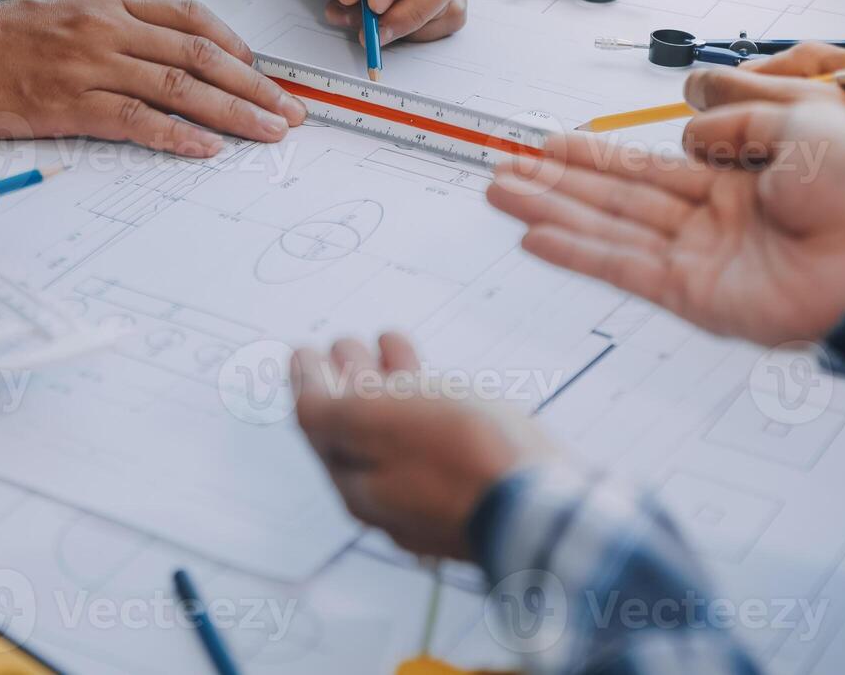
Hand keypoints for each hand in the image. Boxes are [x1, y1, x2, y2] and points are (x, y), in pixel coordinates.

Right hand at [0, 0, 306, 155]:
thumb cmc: (7, 31)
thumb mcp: (74, 1)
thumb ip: (128, 13)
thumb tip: (186, 41)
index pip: (197, 21)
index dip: (244, 52)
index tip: (273, 79)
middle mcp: (111, 25)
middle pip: (202, 56)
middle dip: (256, 87)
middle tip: (292, 113)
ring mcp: (91, 64)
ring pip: (180, 87)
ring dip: (234, 113)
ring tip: (269, 133)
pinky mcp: (70, 103)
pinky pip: (136, 120)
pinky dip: (178, 135)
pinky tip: (208, 149)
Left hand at [293, 333, 553, 559]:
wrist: (543, 506)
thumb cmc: (457, 457)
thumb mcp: (373, 423)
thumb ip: (327, 409)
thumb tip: (301, 390)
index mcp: (356, 485)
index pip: (317, 425)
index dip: (307, 380)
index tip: (303, 348)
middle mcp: (388, 496)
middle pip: (356, 427)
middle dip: (346, 378)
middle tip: (345, 341)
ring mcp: (433, 490)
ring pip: (399, 427)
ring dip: (387, 379)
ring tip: (388, 339)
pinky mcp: (475, 480)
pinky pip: (436, 433)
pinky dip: (427, 394)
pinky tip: (437, 372)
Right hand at [487, 103, 844, 344]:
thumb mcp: (803, 116)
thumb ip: (736, 117)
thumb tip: (688, 126)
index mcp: (736, 177)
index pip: (648, 165)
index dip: (595, 155)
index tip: (549, 145)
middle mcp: (710, 219)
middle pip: (614, 196)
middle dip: (555, 183)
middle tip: (504, 170)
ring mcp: (698, 259)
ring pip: (607, 228)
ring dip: (550, 211)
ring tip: (502, 194)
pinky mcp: (693, 296)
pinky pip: (623, 268)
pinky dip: (577, 253)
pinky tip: (537, 238)